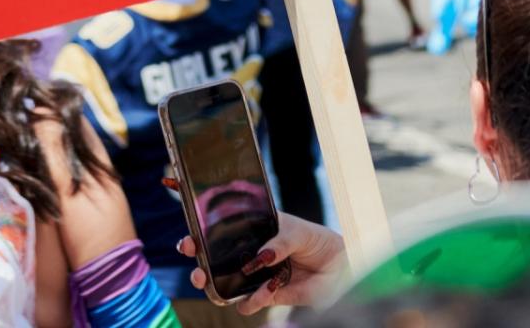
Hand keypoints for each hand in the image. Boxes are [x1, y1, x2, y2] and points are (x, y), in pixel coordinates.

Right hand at [177, 213, 348, 313]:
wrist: (339, 267)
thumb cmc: (317, 240)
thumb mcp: (298, 231)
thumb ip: (278, 241)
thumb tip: (260, 257)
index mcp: (257, 228)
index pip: (226, 228)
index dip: (205, 230)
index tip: (190, 234)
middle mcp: (254, 251)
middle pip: (220, 256)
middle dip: (201, 258)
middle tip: (192, 259)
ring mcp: (259, 274)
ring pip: (229, 281)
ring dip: (215, 284)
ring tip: (208, 285)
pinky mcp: (269, 294)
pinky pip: (251, 301)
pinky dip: (248, 302)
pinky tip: (249, 299)